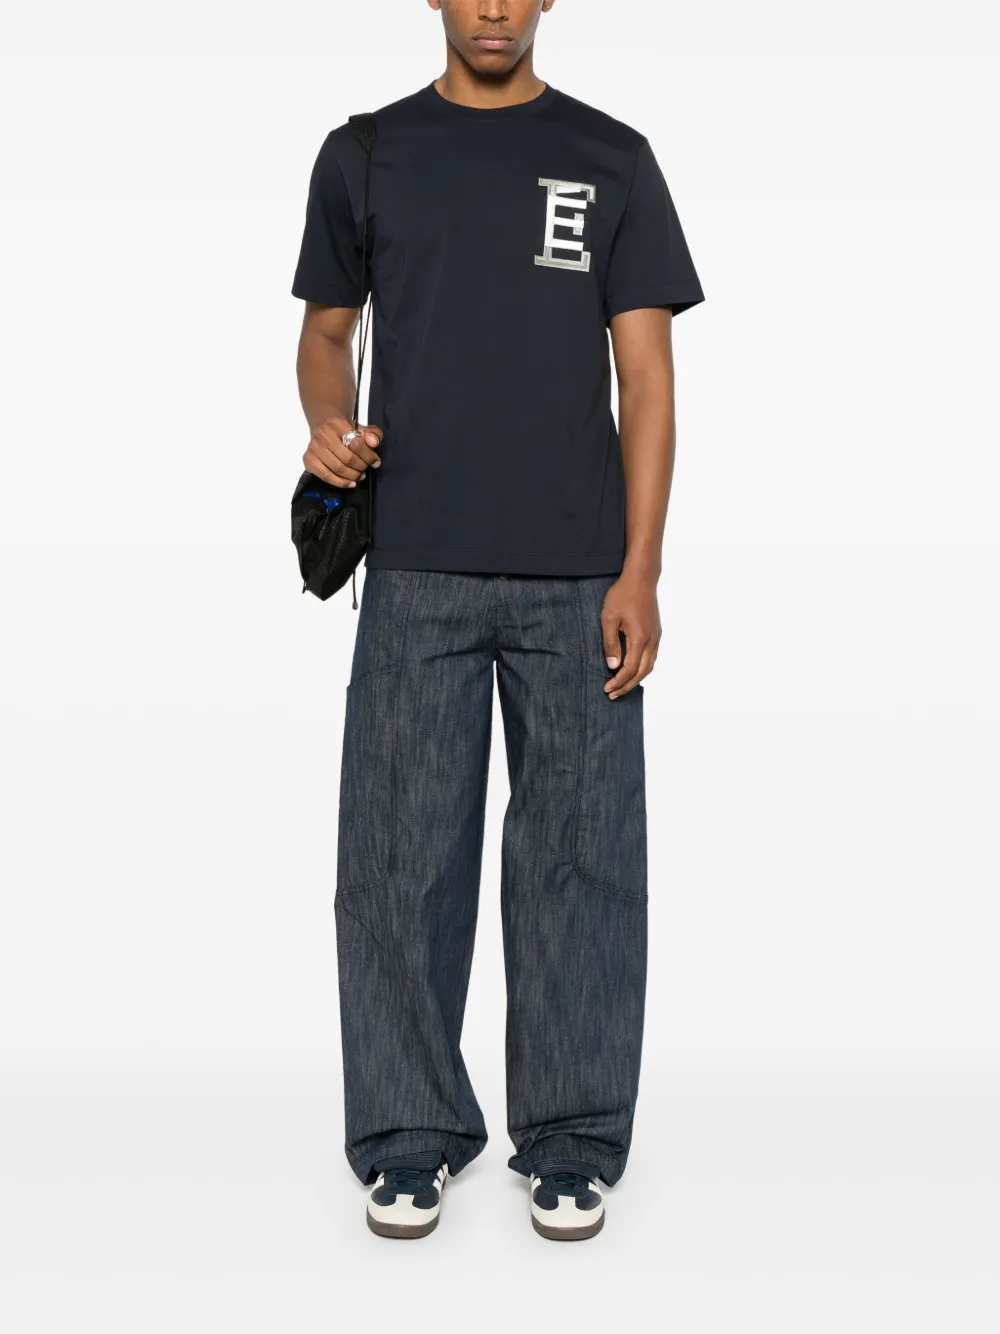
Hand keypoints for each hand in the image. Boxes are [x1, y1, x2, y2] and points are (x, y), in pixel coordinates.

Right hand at [303, 415, 382, 487]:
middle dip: (360, 467)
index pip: (356, 443)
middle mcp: (323, 434)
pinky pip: (326, 476)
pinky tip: (350, 484)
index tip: (376, 463)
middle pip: (347, 458)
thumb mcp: (362, 429)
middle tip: (365, 470)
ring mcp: (314, 447)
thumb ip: (373, 434)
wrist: (324, 429)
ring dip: (352, 476)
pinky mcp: (308, 459)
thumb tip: (374, 443)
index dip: (369, 456)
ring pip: (337, 468)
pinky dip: (340, 483)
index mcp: (338, 424)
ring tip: (359, 477)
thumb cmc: (345, 432)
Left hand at [601, 571, 660, 698]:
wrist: (641, 578)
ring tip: (622, 686)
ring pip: (650, 666)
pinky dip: (643, 668)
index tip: (607, 689)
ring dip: (636, 679)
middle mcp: (652, 641)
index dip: (618, 682)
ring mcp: (657, 637)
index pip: (630, 669)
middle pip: (642, 672)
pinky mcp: (657, 632)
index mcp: (639, 638)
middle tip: (613, 694)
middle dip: (627, 686)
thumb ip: (610, 643)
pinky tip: (633, 670)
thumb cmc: (622, 595)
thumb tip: (613, 666)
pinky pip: (652, 657)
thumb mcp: (609, 618)